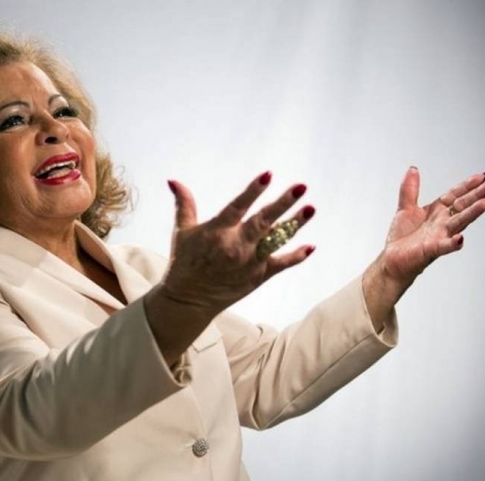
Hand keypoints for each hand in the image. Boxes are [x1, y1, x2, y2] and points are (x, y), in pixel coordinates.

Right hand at [144, 172, 315, 364]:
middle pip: (264, 222)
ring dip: (294, 224)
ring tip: (310, 208)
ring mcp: (250, 262)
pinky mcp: (258, 276)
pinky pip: (281, 264)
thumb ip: (184, 204)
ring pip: (277, 240)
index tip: (268, 175)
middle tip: (301, 187)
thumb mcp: (182, 231)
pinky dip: (297, 256)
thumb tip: (173, 180)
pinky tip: (311, 246)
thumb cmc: (185, 262)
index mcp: (217, 232)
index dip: (253, 191)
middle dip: (283, 203)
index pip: (238, 207)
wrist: (189, 300)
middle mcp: (236, 246)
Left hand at [380, 167, 484, 285]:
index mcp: (437, 211)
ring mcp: (439, 236)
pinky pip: (445, 246)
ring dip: (473, 213)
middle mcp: (442, 223)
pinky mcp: (431, 250)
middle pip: (463, 206)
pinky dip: (453, 243)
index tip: (482, 176)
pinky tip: (461, 238)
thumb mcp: (405, 208)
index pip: (456, 195)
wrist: (392, 260)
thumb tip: (413, 169)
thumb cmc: (402, 238)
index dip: (468, 185)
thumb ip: (410, 189)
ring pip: (459, 222)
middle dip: (478, 195)